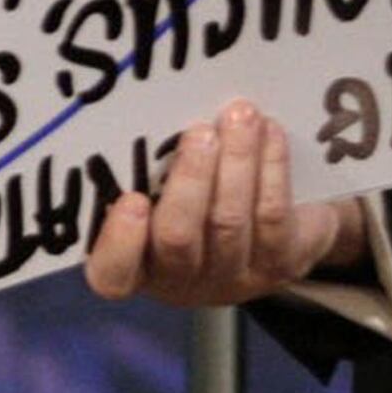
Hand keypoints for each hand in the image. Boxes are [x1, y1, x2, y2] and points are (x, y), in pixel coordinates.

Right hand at [87, 102, 365, 308]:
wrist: (276, 235)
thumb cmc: (200, 202)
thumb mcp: (167, 195)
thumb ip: (156, 171)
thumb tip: (164, 111)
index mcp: (137, 265)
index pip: (112, 274)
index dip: (119, 243)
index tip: (132, 200)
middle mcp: (180, 281)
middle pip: (177, 238)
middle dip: (191, 180)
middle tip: (201, 133)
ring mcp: (232, 279)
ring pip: (229, 222)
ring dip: (237, 161)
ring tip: (241, 116)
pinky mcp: (279, 267)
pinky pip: (273, 217)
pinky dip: (272, 169)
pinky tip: (271, 134)